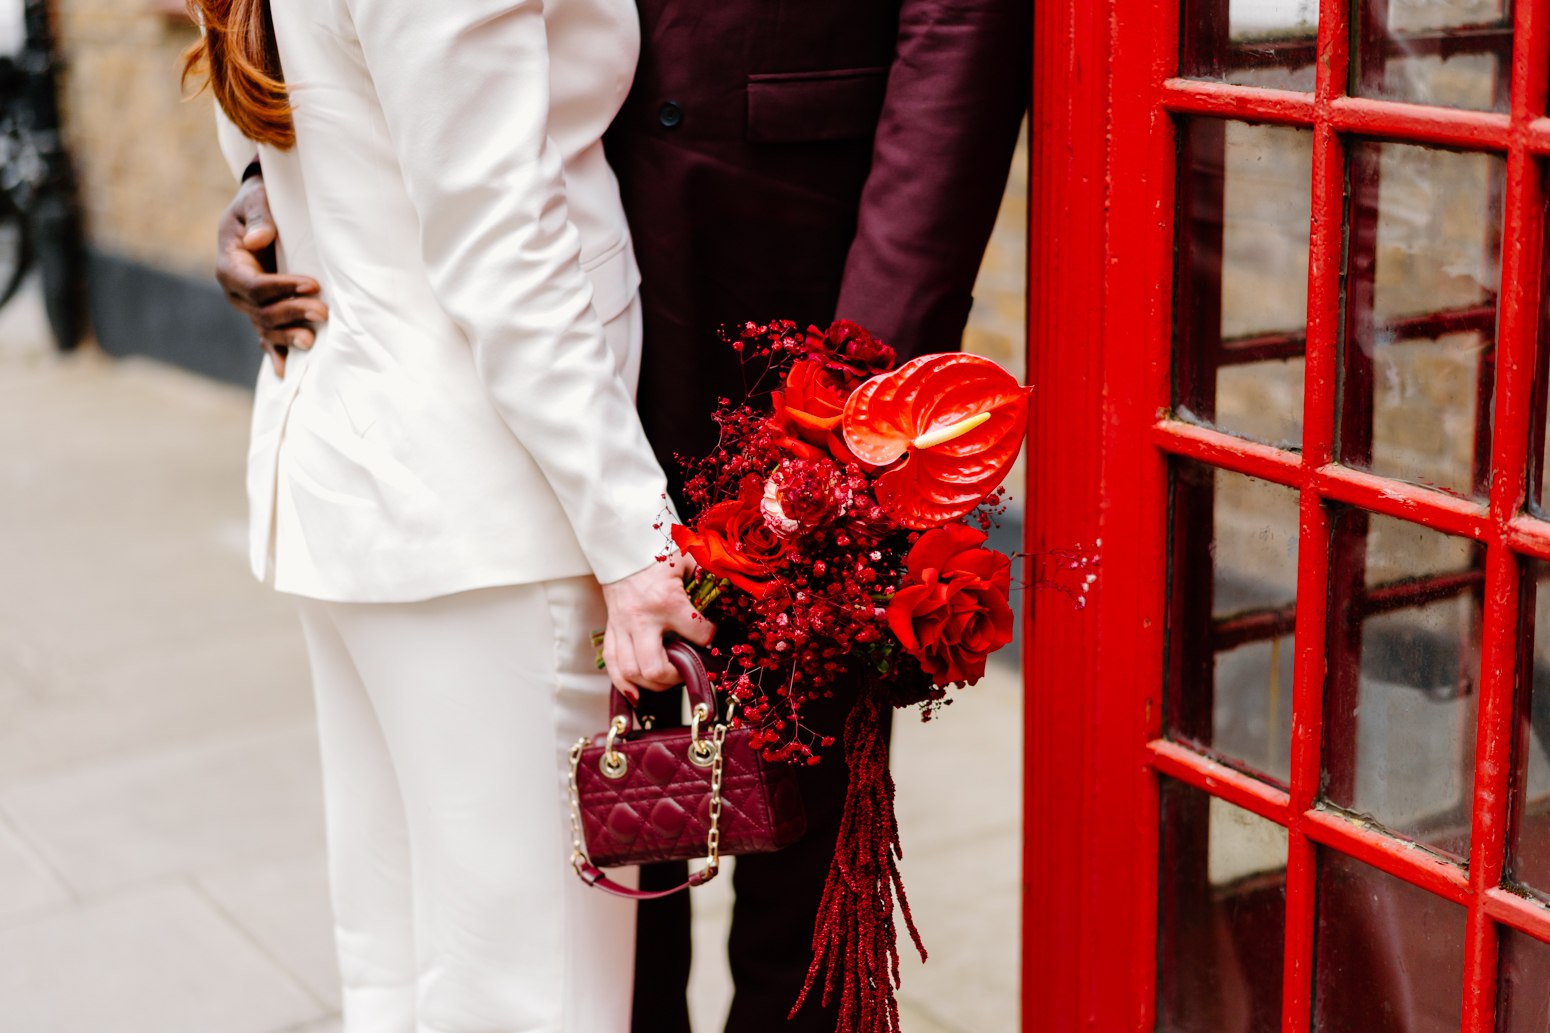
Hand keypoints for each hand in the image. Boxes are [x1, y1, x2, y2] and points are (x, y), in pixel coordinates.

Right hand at [216, 174, 328, 376]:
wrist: (256, 211)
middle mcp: (234, 291)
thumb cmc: (256, 201)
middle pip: (262, 311)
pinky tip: (286, 371)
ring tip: (313, 340)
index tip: (312, 284)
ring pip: (266, 327)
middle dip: (293, 313)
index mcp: (230, 265)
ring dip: (289, 336)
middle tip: (324, 313)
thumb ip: (258, 217)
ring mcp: (247, 305)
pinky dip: (276, 352)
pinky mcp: (261, 311)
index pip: (254, 286)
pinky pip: (266, 336)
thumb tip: (259, 240)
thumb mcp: (254, 199)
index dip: (282, 288)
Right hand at [600, 553, 715, 700]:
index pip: (697, 634)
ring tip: (668, 681)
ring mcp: (622, 626)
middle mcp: (641, 618)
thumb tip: (730, 596)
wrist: (621, 547)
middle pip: (655, 667)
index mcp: (666, 600)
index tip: (713, 634)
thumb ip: (709, 580)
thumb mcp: (690, 561)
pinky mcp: (611, 629)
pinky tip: (636, 695)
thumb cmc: (658, 553)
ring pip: (631, 671)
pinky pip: (612, 664)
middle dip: (676, 676)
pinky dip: (623, 683)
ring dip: (652, 684)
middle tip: (688, 670)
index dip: (710, 638)